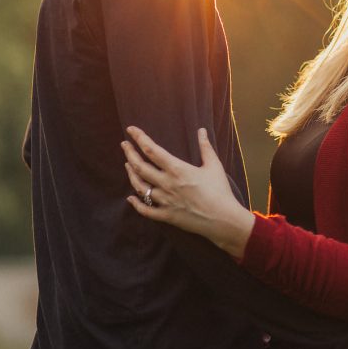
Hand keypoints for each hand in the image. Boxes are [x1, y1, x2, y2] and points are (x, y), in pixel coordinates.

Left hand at [122, 127, 253, 256]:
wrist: (223, 219)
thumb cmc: (220, 191)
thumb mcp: (214, 165)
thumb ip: (205, 147)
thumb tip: (202, 130)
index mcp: (177, 169)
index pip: (152, 150)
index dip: (139, 138)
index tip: (131, 130)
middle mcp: (167, 184)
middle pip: (140, 167)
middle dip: (129, 153)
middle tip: (124, 145)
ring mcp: (165, 201)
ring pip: (140, 187)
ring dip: (131, 174)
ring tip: (127, 165)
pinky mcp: (166, 215)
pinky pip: (145, 210)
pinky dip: (135, 204)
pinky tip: (130, 198)